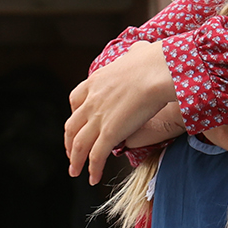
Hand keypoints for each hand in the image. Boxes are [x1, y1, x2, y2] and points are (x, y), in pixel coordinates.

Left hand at [65, 41, 174, 183]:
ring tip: (75, 172)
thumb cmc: (153, 60)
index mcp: (95, 81)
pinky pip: (96, 156)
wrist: (157, 71)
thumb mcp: (137, 52)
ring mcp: (98, 118)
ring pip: (79, 145)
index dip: (75, 115)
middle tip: (71, 152)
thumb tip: (140, 50)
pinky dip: (92, 169)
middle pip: (72, 126)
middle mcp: (91, 101)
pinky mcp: (109, 132)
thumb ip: (134, 54)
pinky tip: (93, 178)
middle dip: (70, 141)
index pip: (75, 100)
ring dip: (75, 160)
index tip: (78, 123)